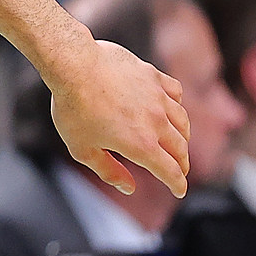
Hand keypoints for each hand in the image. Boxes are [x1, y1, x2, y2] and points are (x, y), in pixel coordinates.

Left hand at [46, 36, 190, 198]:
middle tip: (178, 169)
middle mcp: (156, 123)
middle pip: (180, 149)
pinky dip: (176, 104)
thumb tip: (129, 188)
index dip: (177, 185)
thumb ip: (108, 171)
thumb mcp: (82, 148)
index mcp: (141, 145)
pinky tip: (171, 107)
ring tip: (178, 143)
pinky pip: (175, 92)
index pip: (170, 172)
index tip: (179, 190)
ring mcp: (157, 98)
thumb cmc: (72, 107)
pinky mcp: (153, 76)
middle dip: (181, 164)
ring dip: (183, 137)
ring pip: (182, 122)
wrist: (73, 64)